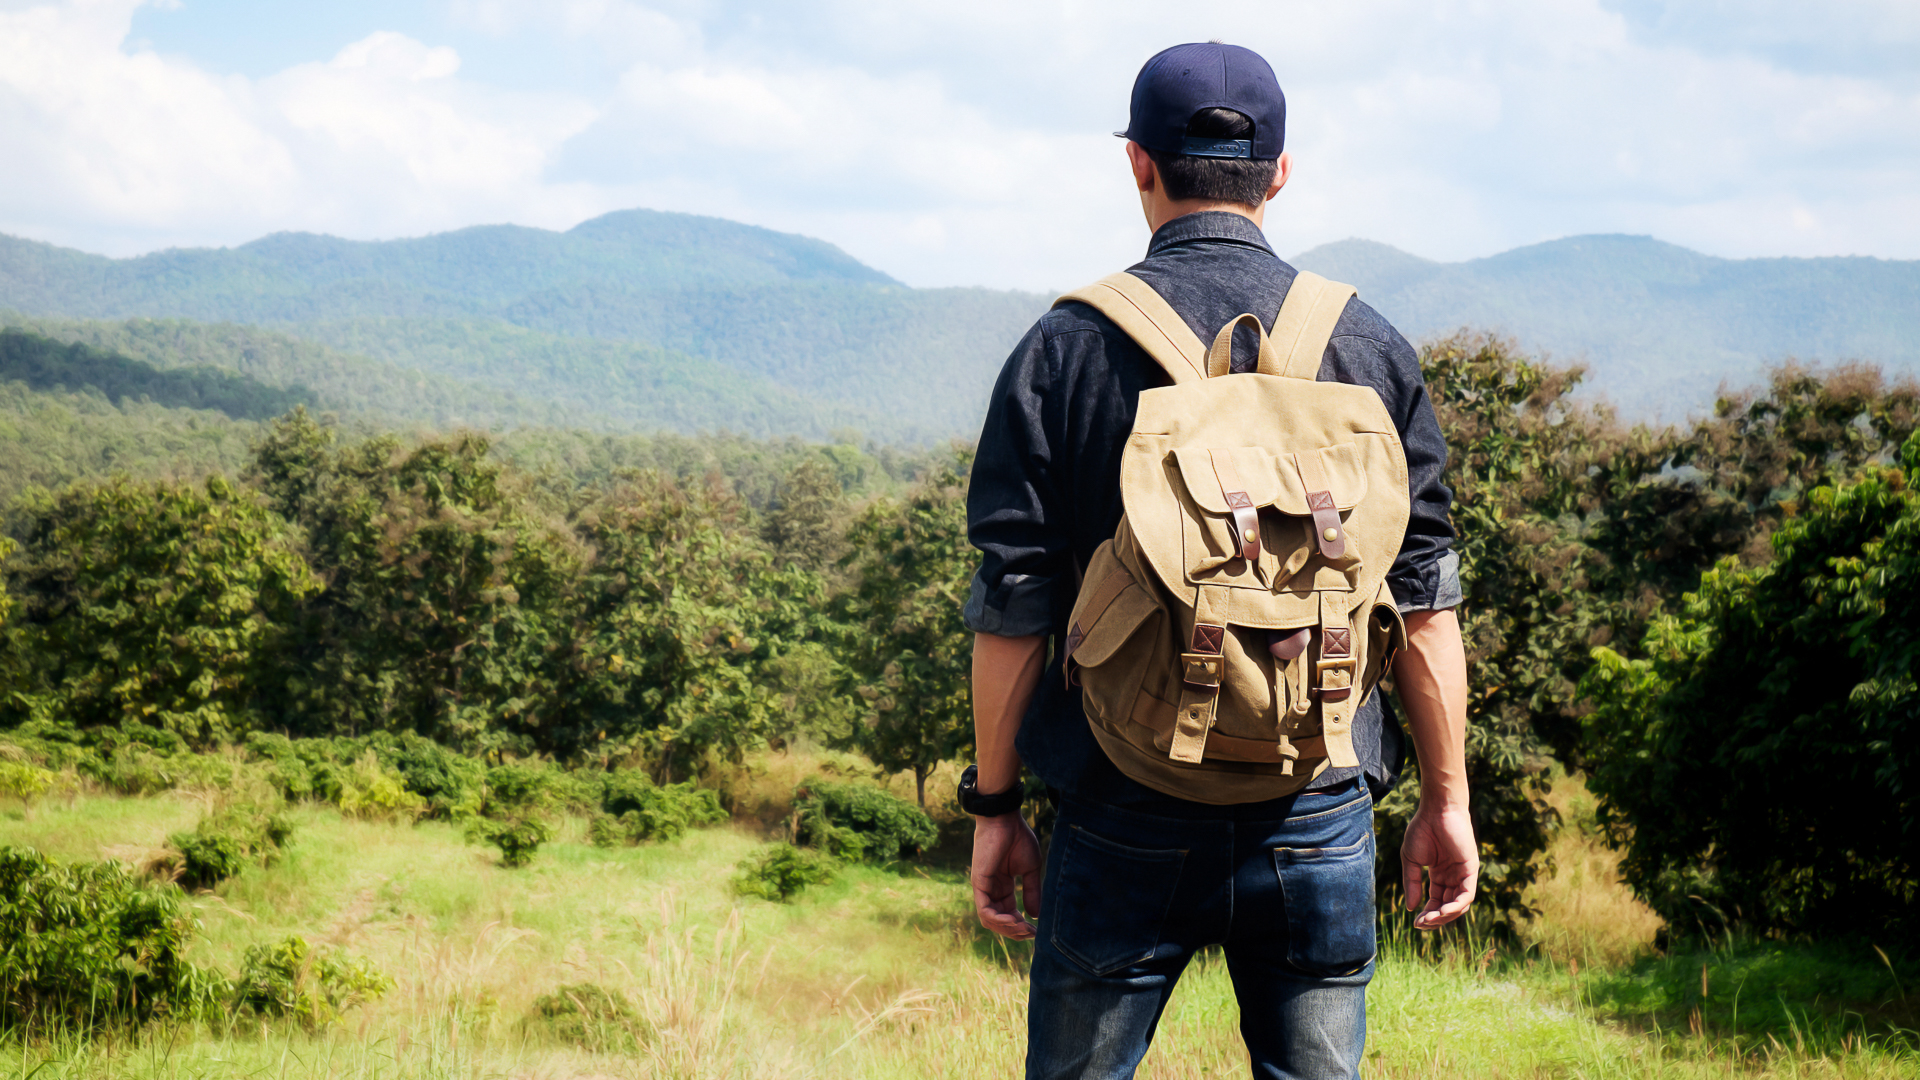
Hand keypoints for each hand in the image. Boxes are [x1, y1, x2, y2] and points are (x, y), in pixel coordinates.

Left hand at [971, 813, 1042, 939]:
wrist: (1005, 820)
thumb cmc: (1018, 839)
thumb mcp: (1030, 869)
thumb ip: (1032, 891)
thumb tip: (1035, 915)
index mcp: (1003, 886)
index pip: (1008, 914)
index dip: (1021, 925)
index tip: (1036, 931)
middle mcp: (991, 889)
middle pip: (998, 921)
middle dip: (1015, 931)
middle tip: (1030, 934)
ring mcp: (983, 887)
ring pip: (989, 920)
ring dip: (1007, 928)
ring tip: (1023, 928)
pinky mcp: (978, 883)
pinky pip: (984, 910)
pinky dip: (998, 919)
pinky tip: (1014, 920)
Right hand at [1400, 802, 1477, 929]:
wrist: (1436, 810)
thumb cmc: (1423, 830)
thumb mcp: (1411, 861)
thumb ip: (1411, 883)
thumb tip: (1411, 908)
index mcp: (1441, 875)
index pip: (1437, 901)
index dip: (1427, 914)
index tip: (1415, 923)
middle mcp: (1454, 877)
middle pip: (1449, 906)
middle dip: (1436, 919)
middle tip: (1422, 924)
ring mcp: (1464, 874)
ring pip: (1460, 905)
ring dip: (1445, 916)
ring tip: (1430, 919)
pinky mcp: (1471, 869)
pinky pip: (1467, 895)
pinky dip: (1455, 906)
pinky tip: (1441, 911)